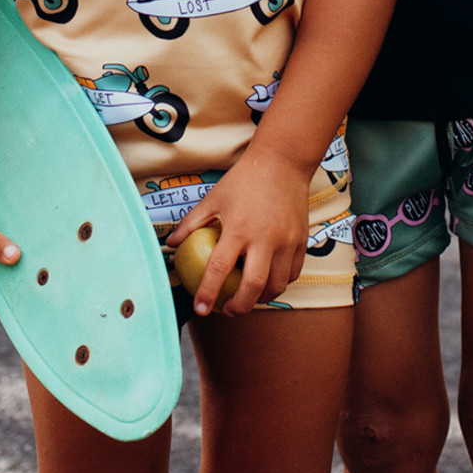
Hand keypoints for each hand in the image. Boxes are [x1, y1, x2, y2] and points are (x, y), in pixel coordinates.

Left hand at [166, 153, 311, 316]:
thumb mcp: (213, 199)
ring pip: (276, 285)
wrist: (283, 162)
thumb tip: (170, 245)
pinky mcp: (302, 241)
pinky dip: (280, 283)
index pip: (219, 269)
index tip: (200, 308)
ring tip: (247, 298)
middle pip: (253, 287)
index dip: (208, 293)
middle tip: (227, 310)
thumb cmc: (244, 180)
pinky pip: (292, 273)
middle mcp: (265, 238)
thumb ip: (191, 224)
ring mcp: (287, 241)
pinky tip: (268, 281)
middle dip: (238, 307)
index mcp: (238, 228)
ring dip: (261, 299)